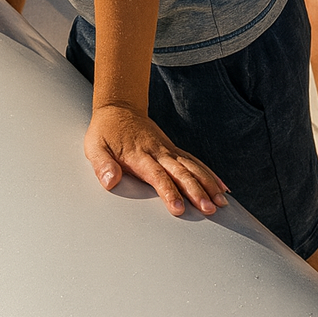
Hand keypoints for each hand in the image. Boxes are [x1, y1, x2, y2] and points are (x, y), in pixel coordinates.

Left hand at [85, 103, 228, 216]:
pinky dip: (209, 174)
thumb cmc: (105, 132)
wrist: (119, 107)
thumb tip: (110, 181)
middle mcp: (158, 152)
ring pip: (192, 167)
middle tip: (209, 209)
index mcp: (139, 155)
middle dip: (196, 191)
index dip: (168, 192)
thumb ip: (102, 165)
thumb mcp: (94, 147)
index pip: (157, 176)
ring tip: (222, 202)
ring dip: (208, 184)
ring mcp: (168, 150)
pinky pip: (194, 161)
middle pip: (180, 173)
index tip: (179, 208)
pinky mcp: (173, 149)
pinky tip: (222, 188)